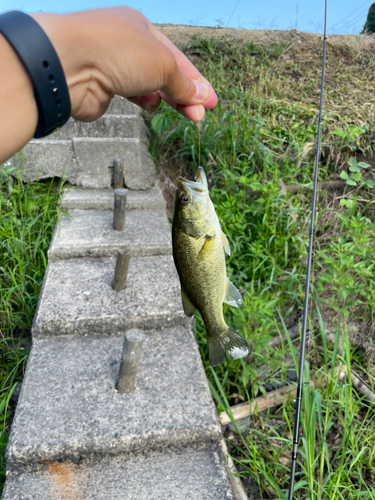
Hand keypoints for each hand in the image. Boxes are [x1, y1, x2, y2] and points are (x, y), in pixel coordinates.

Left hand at [31, 8, 216, 122]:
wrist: (69, 64)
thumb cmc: (117, 51)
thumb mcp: (162, 64)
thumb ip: (182, 83)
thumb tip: (200, 96)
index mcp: (141, 27)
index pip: (176, 57)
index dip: (196, 80)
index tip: (210, 102)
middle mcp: (126, 44)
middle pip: (163, 73)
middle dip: (184, 95)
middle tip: (199, 116)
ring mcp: (113, 66)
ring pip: (148, 86)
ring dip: (164, 98)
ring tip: (178, 111)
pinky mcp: (102, 88)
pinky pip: (129, 97)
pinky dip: (143, 102)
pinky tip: (150, 106)